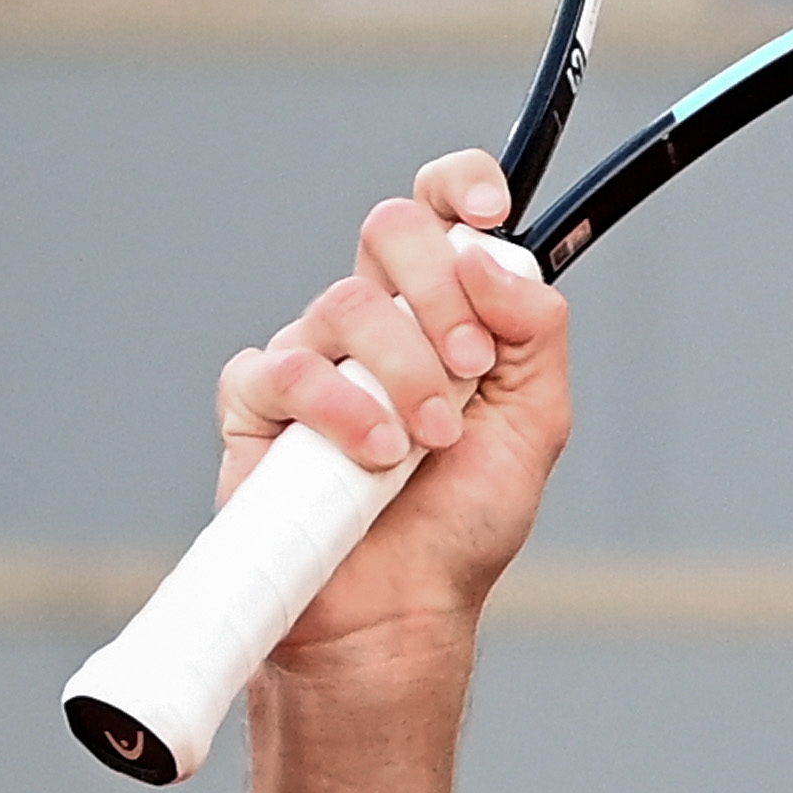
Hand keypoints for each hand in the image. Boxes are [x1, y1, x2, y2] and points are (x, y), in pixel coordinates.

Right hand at [216, 150, 572, 672]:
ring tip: (429, 441)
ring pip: (348, 304)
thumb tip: (492, 255)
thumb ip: (534, 329)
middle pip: (392, 231)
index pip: (439, 211)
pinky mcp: (255, 402)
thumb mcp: (536, 418)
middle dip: (444, 293)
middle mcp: (374, 319)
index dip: (459, 187)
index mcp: (442, 308)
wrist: (403, 605)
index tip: (491, 210)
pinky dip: (344, 411)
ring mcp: (312, 355)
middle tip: (471, 367)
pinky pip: (289, 368)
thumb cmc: (463, 516)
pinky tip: (375, 457)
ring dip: (406, 374)